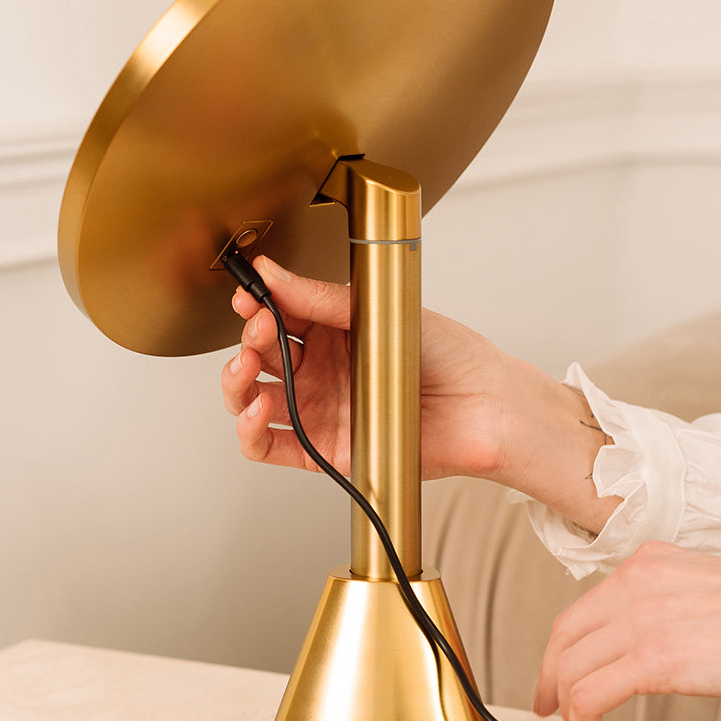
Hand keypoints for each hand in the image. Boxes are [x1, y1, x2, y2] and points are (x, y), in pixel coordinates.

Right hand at [220, 257, 619, 533]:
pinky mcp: (323, 448)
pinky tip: (255, 411)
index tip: (248, 295)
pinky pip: (271, 445)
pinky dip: (250, 431)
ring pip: (252, 399)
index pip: (277, 315)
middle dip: (247, 340)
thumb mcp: (377, 311)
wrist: (484, 407)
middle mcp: (320, 370)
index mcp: (332, 331)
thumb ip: (318, 297)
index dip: (255, 306)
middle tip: (259, 328)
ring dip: (236, 384)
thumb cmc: (450, 356)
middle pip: (259, 356)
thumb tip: (271, 272)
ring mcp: (318, 409)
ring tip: (246, 369)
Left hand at [534, 541, 720, 720]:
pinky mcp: (658, 659)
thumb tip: (638, 640)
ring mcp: (644, 618)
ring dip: (566, 708)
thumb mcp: (704, 592)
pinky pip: (590, 694)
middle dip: (549, 678)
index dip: (558, 650)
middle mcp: (637, 582)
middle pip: (565, 636)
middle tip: (549, 707)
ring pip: (570, 667)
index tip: (554, 677)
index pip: (580, 610)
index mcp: (647, 565)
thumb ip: (664, 604)